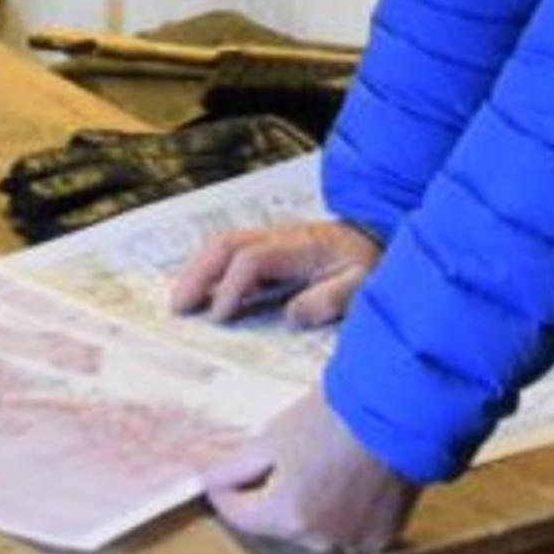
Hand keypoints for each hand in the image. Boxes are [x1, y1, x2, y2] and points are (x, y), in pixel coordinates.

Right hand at [167, 216, 378, 325]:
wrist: (375, 237)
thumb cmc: (367, 264)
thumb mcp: (361, 285)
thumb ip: (329, 300)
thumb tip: (291, 316)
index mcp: (300, 246)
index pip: (252, 259)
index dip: (232, 287)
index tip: (220, 318)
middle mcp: (279, 236)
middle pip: (225, 243)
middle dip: (198, 273)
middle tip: (178, 308)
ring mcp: (270, 236)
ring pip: (221, 242)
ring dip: (196, 269)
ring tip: (179, 301)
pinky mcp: (267, 244)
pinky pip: (229, 250)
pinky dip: (207, 267)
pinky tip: (199, 291)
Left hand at [202, 389, 419, 553]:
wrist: (400, 411)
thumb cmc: (334, 418)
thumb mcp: (273, 437)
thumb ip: (235, 467)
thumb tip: (209, 481)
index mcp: (285, 516)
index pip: (239, 516)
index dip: (224, 493)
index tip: (220, 476)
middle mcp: (317, 540)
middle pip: (277, 523)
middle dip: (269, 497)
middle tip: (273, 463)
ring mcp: (352, 542)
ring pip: (313, 530)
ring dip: (306, 507)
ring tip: (315, 468)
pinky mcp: (381, 537)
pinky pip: (347, 531)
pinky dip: (340, 512)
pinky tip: (345, 481)